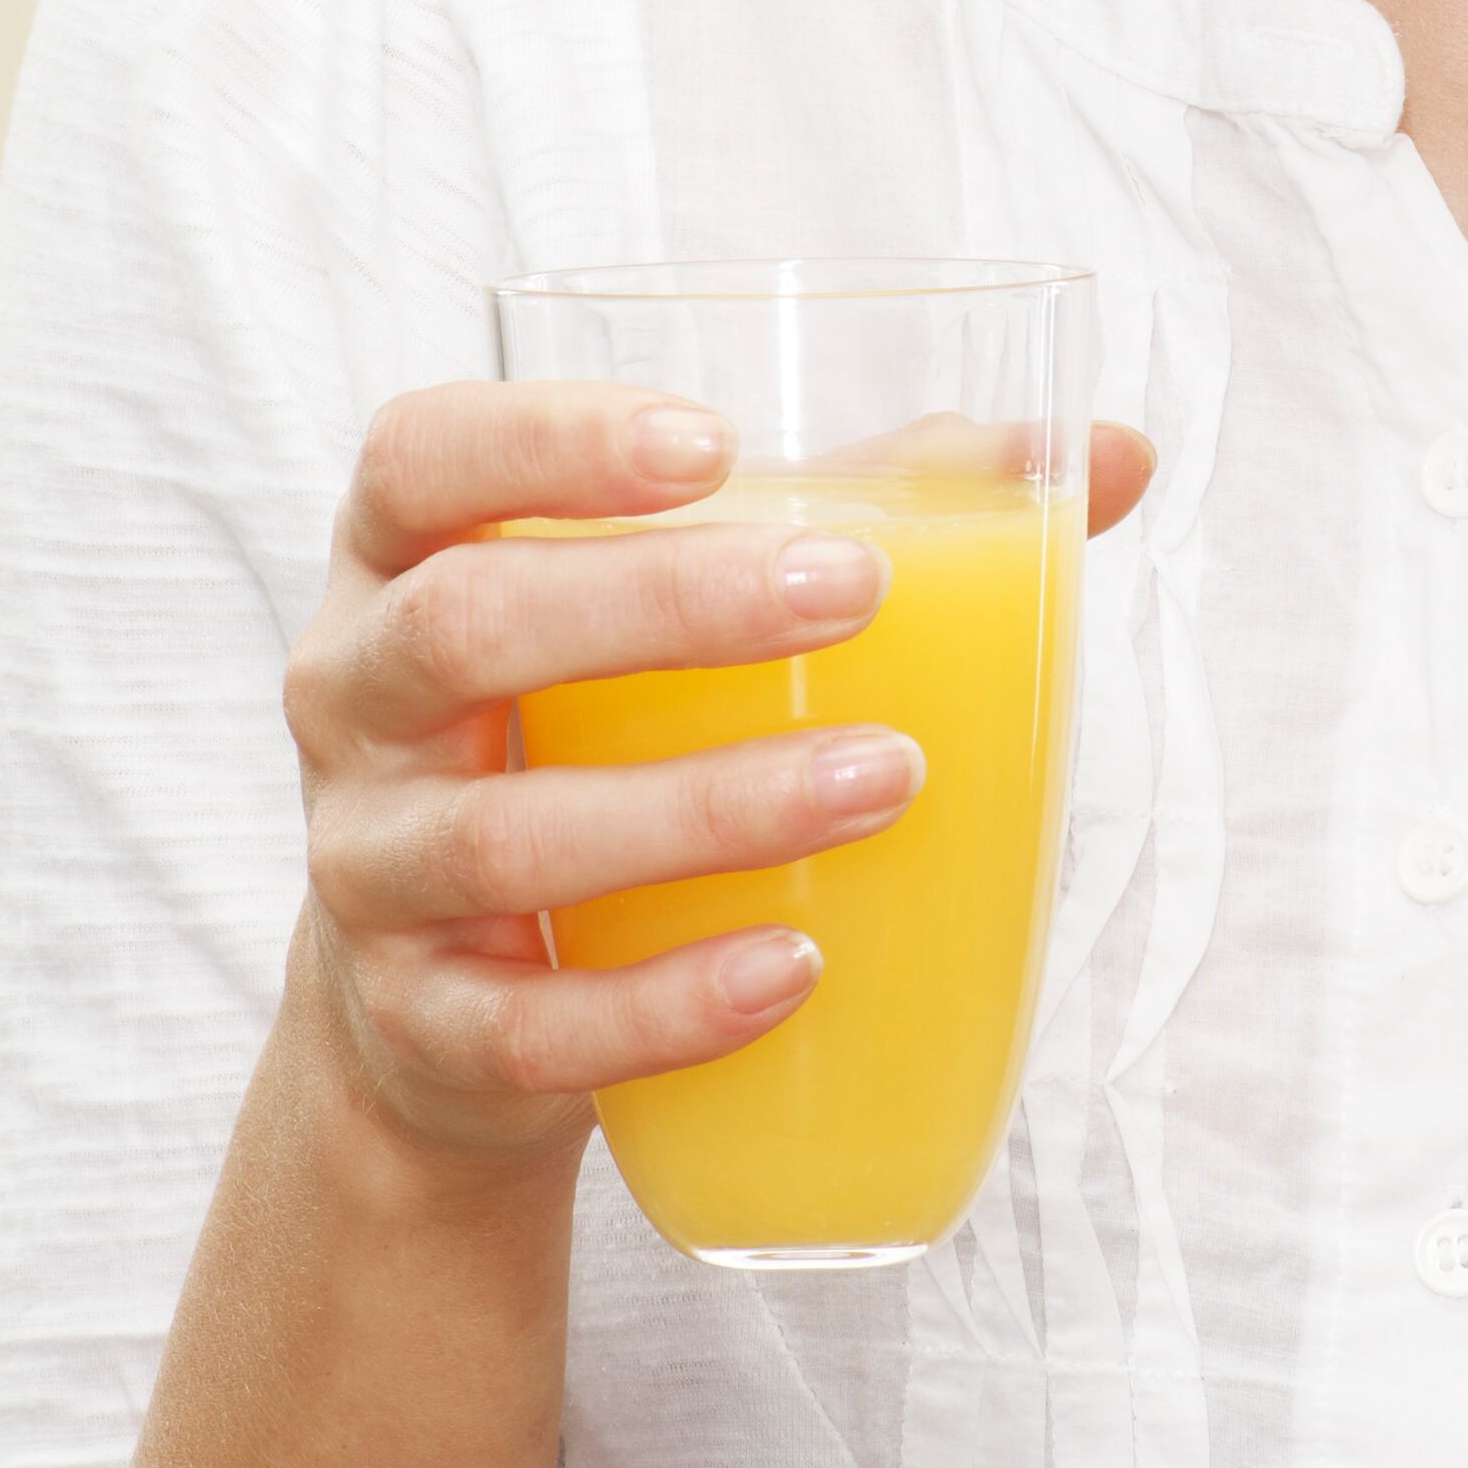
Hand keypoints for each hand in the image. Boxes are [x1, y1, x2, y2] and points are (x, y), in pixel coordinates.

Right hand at [280, 382, 1150, 1174]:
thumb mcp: (692, 623)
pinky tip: (793, 971)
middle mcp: (352, 704)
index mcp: (406, 566)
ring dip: (708, 810)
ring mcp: (371, 872)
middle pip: (465, 630)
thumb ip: (880, 518)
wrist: (461, 1008)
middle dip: (663, 605)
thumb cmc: (602, 743)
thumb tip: (1115, 456)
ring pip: (508, 838)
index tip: (714, 440)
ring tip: (882, 782)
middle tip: (853, 591)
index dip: (545, 439)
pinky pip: (528, 1026)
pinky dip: (666, 1004)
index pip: (422, 461)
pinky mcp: (421, 1028)